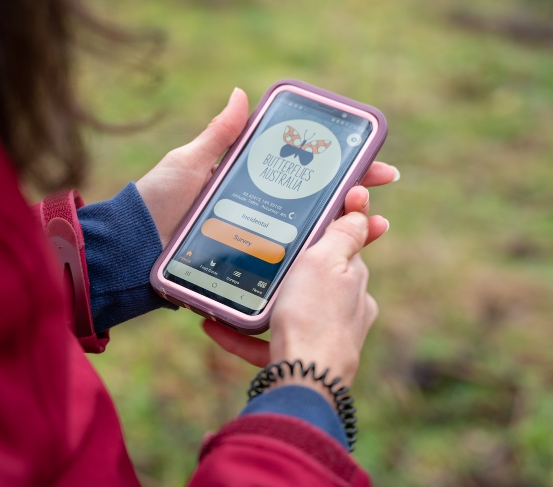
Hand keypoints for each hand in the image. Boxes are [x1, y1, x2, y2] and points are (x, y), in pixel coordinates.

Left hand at [137, 87, 398, 246]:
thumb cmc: (159, 201)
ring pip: (311, 235)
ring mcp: (258, 240)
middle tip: (377, 195)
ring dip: (347, 230)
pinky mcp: (252, 268)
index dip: (339, 165)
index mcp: (249, 181)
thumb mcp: (189, 162)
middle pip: (315, 203)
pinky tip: (344, 258)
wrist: (135, 249)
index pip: (302, 170)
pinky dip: (319, 260)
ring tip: (374, 228)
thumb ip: (219, 135)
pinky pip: (291, 264)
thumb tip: (242, 93)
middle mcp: (260, 210)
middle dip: (353, 198)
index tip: (371, 161)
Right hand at [203, 213, 375, 404]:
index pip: (347, 242)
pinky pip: (267, 341)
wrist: (303, 379)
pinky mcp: (299, 356)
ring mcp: (324, 334)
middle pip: (315, 274)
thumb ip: (343, 236)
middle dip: (290, 265)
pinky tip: (215, 327)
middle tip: (260, 251)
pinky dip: (243, 334)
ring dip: (262, 298)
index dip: (339, 220)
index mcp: (352, 279)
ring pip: (289, 307)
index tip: (335, 198)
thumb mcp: (326, 262)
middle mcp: (344, 307)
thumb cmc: (314, 316)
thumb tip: (364, 214)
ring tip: (235, 288)